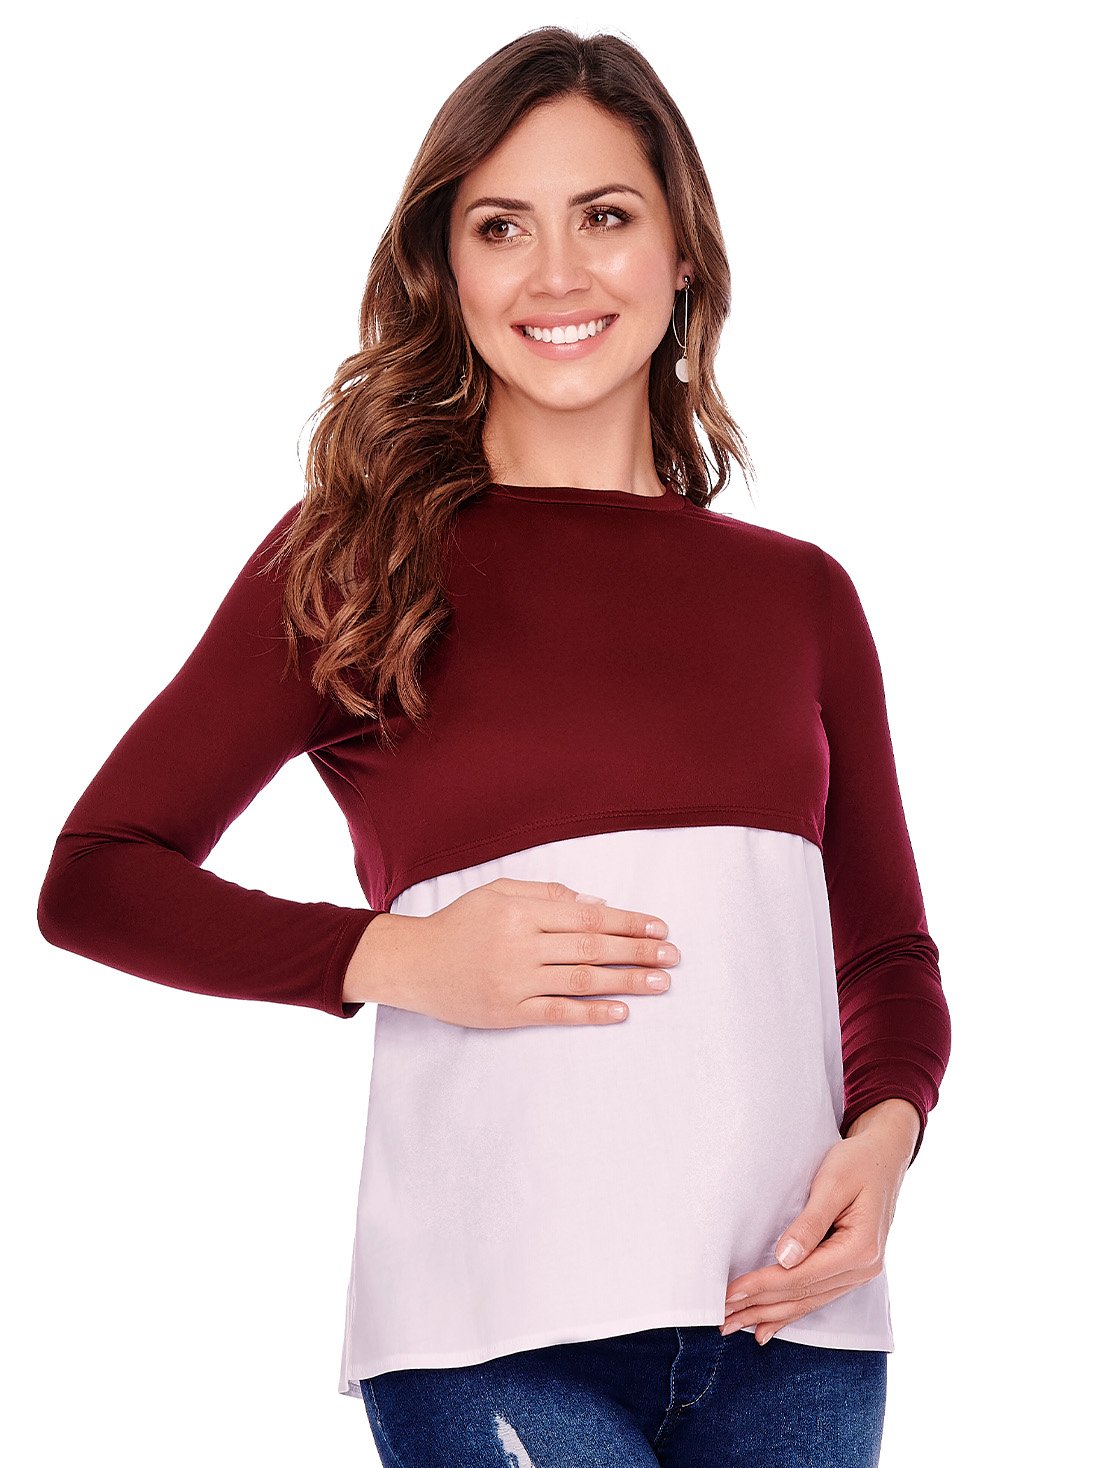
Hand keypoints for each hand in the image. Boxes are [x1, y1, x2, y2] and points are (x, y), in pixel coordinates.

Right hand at [374, 877, 680, 1028]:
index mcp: (520, 911)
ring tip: (660, 982)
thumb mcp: (497, 893)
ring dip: (626, 981)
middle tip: (672, 955)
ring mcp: (514, 981)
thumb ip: (545, 894)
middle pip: (590, 947)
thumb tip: (594, 904)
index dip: (626, 921)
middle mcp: (520, 945)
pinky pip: (557, 1012)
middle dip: (636, 950)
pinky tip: (621, 1011)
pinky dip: (591, 1013)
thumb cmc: (458, 924)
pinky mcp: (508, 1011)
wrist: (413, 963)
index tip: (658, 927)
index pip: (586, 916)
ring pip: (581, 980)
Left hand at [719, 1116, 912, 1345]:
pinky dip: (789, 1312)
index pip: (800, 1276)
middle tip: (722, 1319)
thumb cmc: (858, 1163)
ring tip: (735, 1326)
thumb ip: (810, 1223)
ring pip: (807, 1302)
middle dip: (759, 1307)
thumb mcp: (833, 1183)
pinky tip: (767, 1328)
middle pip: (801, 1295)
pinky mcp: (850, 1270)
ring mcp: (858, 1274)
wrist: (884, 1157)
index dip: (763, 1286)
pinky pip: (816, 1296)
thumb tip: (785, 1259)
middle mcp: (862, 1269)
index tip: (730, 1293)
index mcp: (859, 1249)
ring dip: (769, 1315)